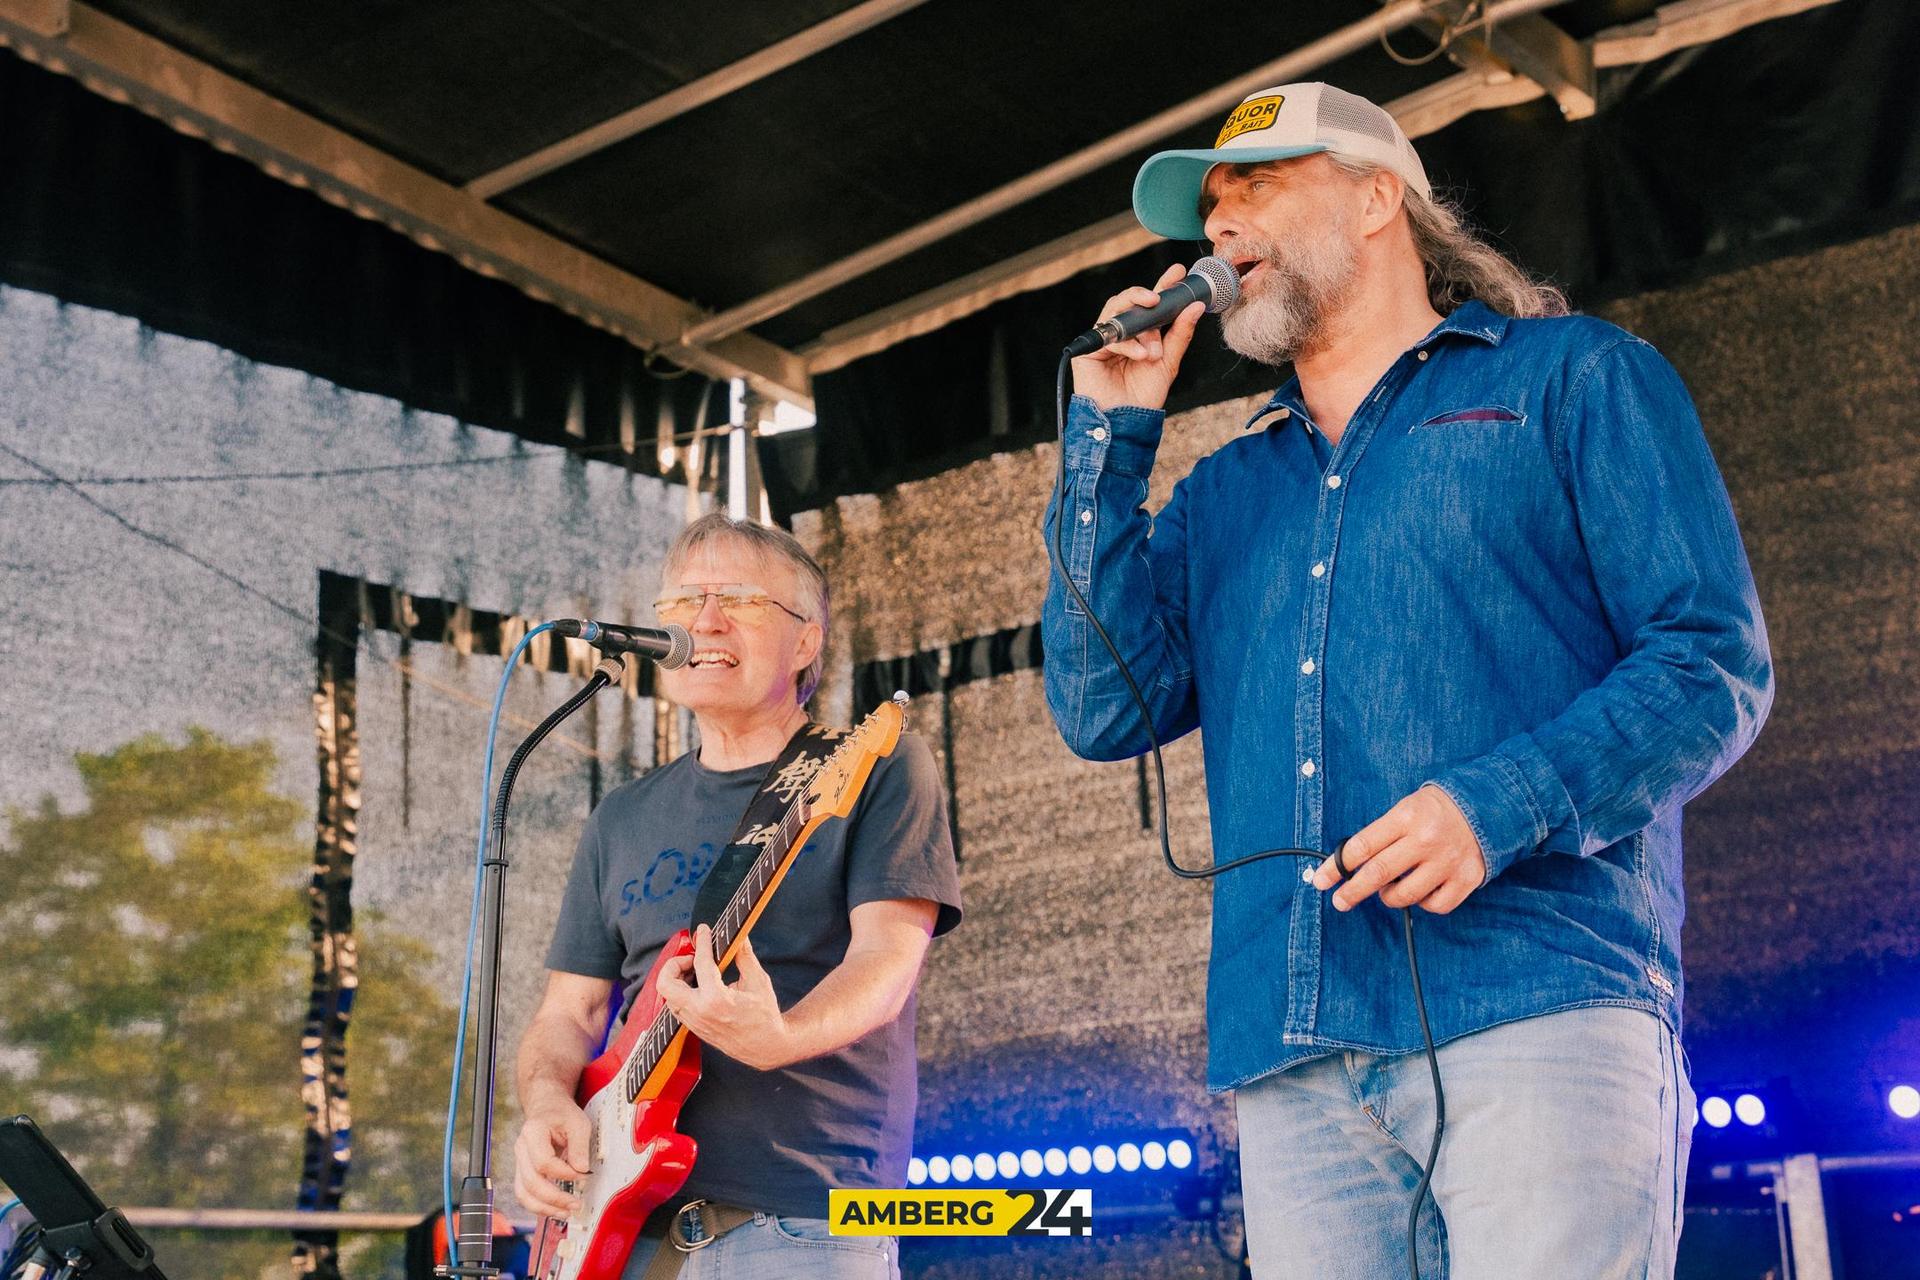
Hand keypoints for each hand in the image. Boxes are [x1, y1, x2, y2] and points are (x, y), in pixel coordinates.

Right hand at [512, 1095, 590, 1218]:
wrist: (547, 1107)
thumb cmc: (562, 1113)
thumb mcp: (578, 1123)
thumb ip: (580, 1146)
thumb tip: (582, 1171)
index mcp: (533, 1132)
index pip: (544, 1162)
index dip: (564, 1173)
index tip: (583, 1175)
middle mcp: (521, 1148)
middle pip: (531, 1182)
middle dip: (554, 1198)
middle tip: (575, 1204)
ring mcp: (519, 1161)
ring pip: (523, 1193)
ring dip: (544, 1207)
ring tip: (566, 1213)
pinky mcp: (523, 1171)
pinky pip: (525, 1194)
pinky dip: (539, 1205)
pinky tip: (556, 1209)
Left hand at [656, 925, 792, 1070]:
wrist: (766, 1047)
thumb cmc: (765, 1015)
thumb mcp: (758, 981)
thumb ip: (744, 956)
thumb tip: (738, 936)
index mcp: (716, 1000)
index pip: (700, 963)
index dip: (702, 941)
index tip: (704, 930)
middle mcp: (700, 1012)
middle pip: (666, 983)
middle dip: (674, 964)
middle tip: (692, 958)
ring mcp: (695, 1022)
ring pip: (668, 996)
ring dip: (677, 978)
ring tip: (696, 969)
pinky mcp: (694, 1028)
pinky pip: (676, 1006)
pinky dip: (681, 991)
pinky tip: (698, 984)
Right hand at [1071, 262, 1207, 411]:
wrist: (1125, 423)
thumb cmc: (1144, 396)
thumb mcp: (1168, 362)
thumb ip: (1180, 334)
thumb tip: (1196, 307)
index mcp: (1141, 334)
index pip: (1150, 304)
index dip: (1162, 285)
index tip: (1177, 271)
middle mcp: (1121, 333)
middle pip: (1129, 301)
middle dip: (1145, 298)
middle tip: (1158, 299)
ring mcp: (1104, 340)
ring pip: (1116, 311)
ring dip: (1138, 326)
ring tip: (1153, 349)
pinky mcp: (1089, 350)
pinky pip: (1107, 333)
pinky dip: (1127, 343)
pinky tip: (1139, 355)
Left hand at [1310, 785, 1486, 913]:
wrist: (1488, 806)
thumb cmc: (1435, 810)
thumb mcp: (1405, 809)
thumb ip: (1381, 835)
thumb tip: (1349, 865)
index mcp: (1406, 817)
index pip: (1361, 847)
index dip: (1336, 867)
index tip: (1322, 880)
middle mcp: (1425, 840)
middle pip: (1378, 873)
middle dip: (1352, 892)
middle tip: (1340, 901)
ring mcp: (1447, 861)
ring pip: (1404, 895)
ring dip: (1388, 897)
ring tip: (1387, 890)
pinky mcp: (1466, 879)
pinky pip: (1434, 906)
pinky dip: (1422, 903)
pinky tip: (1420, 891)